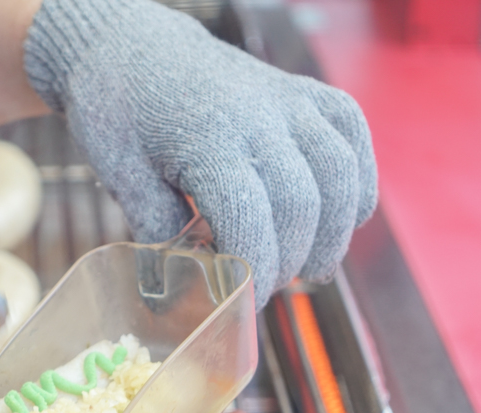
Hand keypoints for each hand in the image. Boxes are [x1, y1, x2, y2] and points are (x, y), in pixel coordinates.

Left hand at [24, 0, 377, 304]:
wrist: (133, 48)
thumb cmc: (121, 113)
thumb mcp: (121, 172)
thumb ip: (155, 226)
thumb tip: (178, 283)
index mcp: (207, 140)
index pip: (250, 220)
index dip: (256, 271)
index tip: (244, 297)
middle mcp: (258, 116)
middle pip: (301, 204)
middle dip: (291, 259)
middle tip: (271, 288)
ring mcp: (287, 99)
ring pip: (338, 173)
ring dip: (334, 231)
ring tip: (314, 268)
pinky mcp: (304, 91)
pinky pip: (352, 134)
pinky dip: (359, 180)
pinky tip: (345, 217)